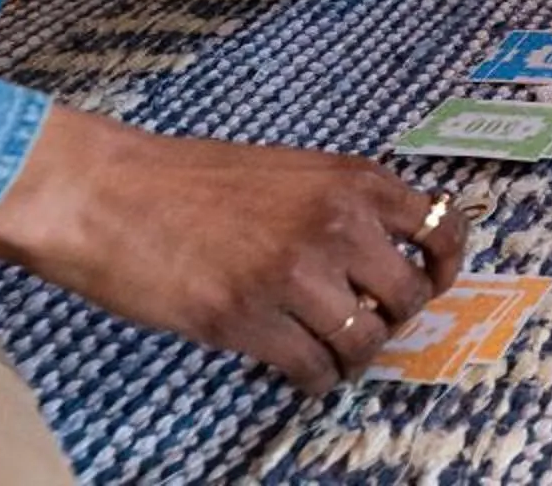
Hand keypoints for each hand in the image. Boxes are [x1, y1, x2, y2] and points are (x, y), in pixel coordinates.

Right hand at [0, 107, 462, 392]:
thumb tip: (385, 256)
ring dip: (352, 358)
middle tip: (364, 326)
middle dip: (392, 320)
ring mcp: (293, 275)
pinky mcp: (246, 321)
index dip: (445, 266)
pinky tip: (301, 374)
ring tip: (329, 356)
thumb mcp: (288, 171)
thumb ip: (340, 206)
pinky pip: (311, 368)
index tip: (430, 284)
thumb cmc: (189, 180)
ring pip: (364, 342)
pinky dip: (315, 380)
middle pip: (408, 297)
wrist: (106, 192)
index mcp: (351, 180)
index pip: (441, 228)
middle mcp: (336, 225)